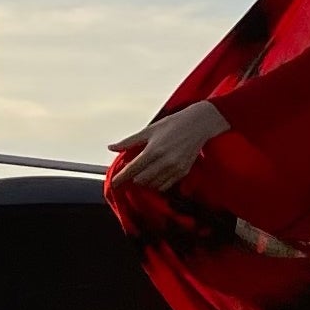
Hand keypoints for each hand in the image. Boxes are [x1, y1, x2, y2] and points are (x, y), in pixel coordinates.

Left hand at [107, 100, 227, 193]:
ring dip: (145, 182)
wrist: (198, 124)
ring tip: (144, 172)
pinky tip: (155, 175)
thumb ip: (129, 141)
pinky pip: (165, 185)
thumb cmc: (173, 124)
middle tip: (131, 172)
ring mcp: (175, 168)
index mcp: (153, 150)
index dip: (121, 177)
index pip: (132, 169)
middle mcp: (164, 162)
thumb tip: (111, 148)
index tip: (114, 182)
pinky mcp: (183, 172)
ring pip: (153, 185)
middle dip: (133, 178)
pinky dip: (157, 184)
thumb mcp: (149, 130)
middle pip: (141, 180)